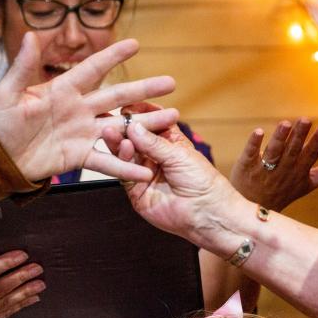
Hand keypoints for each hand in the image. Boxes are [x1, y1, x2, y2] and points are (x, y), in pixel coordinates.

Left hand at [0, 36, 178, 183]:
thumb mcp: (8, 92)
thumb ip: (23, 66)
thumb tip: (30, 34)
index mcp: (63, 89)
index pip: (93, 69)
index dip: (113, 57)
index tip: (136, 44)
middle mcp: (79, 108)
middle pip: (117, 96)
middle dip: (144, 89)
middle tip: (170, 82)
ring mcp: (82, 132)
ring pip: (120, 127)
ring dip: (145, 124)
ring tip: (172, 119)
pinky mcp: (80, 156)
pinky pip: (106, 162)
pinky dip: (126, 168)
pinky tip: (147, 170)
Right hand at [0, 250, 43, 317]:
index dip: (5, 263)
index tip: (22, 255)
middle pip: (1, 288)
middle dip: (21, 277)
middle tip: (37, 268)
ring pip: (6, 303)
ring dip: (26, 293)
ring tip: (41, 284)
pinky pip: (5, 315)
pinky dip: (20, 306)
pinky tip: (33, 299)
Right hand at [95, 122, 243, 250]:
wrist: (206, 213)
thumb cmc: (203, 182)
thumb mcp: (179, 155)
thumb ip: (154, 142)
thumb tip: (132, 126)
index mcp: (169, 143)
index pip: (151, 124)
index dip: (140, 113)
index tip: (127, 104)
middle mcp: (154, 157)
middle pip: (134, 138)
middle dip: (124, 128)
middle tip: (111, 118)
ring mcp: (143, 173)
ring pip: (126, 155)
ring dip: (118, 142)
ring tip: (111, 131)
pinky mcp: (136, 190)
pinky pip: (125, 173)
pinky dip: (123, 160)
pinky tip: (123, 148)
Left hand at [230, 119, 317, 210]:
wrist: (253, 211)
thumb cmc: (283, 192)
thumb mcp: (309, 184)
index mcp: (300, 173)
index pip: (311, 155)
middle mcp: (283, 171)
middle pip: (292, 151)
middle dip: (299, 136)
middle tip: (305, 120)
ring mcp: (264, 170)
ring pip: (273, 152)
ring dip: (279, 138)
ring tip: (285, 124)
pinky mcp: (246, 167)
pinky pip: (250, 154)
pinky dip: (254, 144)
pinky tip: (258, 132)